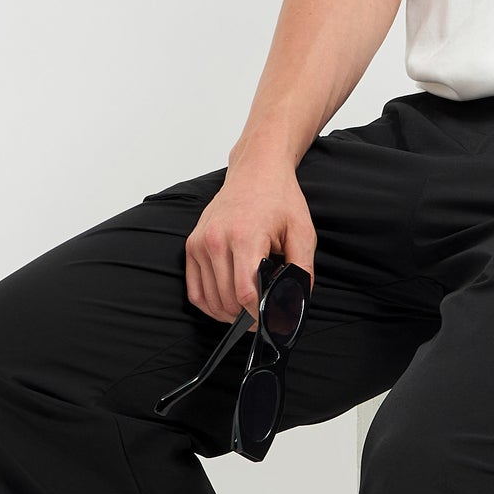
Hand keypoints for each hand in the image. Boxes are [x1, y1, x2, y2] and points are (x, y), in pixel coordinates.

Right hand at [186, 162, 316, 325]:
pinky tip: (226, 305)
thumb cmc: (279, 198)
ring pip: (210, 299)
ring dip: (228, 314)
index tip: (270, 322)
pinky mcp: (191, 245)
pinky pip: (194, 290)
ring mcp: (200, 243)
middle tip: (263, 318)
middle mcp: (216, 240)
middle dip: (246, 318)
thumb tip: (298, 301)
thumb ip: (302, 269)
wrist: (256, 171)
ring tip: (247, 312)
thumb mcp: (302, 232)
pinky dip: (209, 304)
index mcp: (245, 237)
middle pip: (227, 300)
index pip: (245, 293)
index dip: (258, 316)